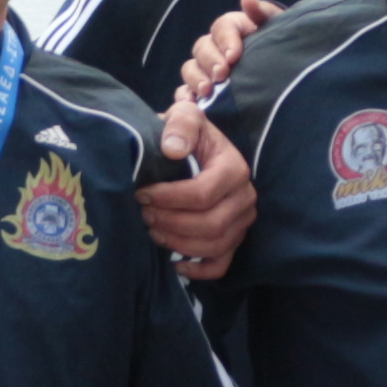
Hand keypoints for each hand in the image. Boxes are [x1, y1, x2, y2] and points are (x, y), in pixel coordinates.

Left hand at [139, 96, 256, 279]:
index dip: (168, 198)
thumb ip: (181, 124)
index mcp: (234, 168)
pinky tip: (175, 264)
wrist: (196, 147)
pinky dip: (199, 271)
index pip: (203, 194)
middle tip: (145, 215)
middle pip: (211, 224)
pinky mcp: (235, 238)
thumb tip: (173, 150)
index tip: (142, 194)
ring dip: (180, 244)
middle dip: (172, 223)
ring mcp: (242, 221)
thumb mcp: (185, 115)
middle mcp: (245, 197)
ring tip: (153, 232)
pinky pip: (222, 264)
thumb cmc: (188, 133)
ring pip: (216, 246)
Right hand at [176, 0, 279, 106]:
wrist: (287, 71)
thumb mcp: (278, 28)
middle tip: (221, 75)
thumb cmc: (281, 47)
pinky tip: (193, 104)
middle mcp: (216, 47)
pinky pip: (185, 92)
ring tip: (207, 91)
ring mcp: (206, 70)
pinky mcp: (202, 91)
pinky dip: (186, 98)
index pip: (222, 27)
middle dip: (210, 62)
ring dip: (196, 79)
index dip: (225, 40)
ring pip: (191, 69)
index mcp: (233, 28)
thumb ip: (264, 13)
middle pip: (202, 48)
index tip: (234, 56)